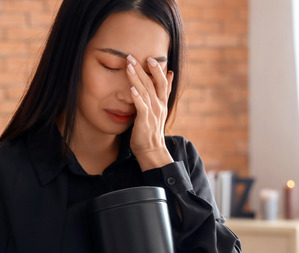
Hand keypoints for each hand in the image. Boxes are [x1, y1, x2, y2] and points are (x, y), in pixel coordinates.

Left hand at [126, 54, 174, 169]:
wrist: (152, 150)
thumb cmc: (152, 129)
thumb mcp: (160, 108)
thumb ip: (164, 91)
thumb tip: (170, 74)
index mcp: (162, 102)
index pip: (162, 82)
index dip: (157, 69)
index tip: (151, 57)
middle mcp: (159, 105)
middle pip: (152, 83)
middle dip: (142, 69)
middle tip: (132, 56)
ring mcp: (152, 113)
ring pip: (145, 91)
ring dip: (136, 78)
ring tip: (128, 66)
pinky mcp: (144, 121)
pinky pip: (141, 107)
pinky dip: (137, 97)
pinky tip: (132, 89)